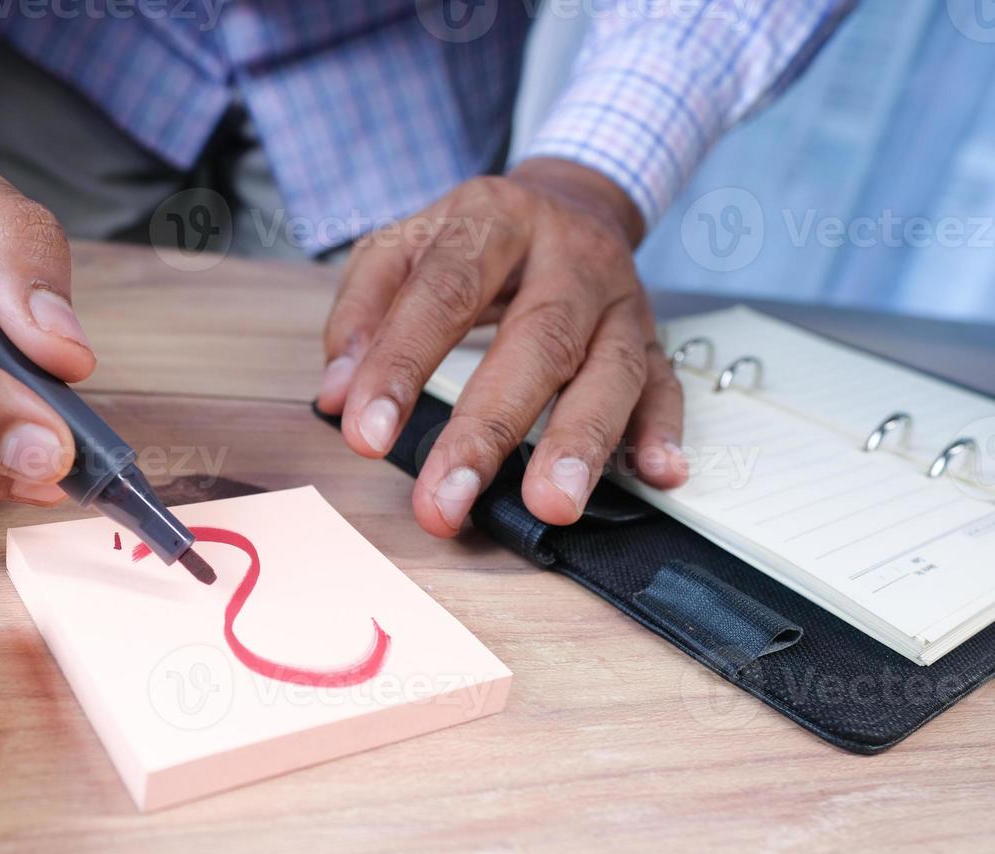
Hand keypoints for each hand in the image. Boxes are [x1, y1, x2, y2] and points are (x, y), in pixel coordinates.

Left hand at [317, 157, 688, 534]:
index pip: (443, 292)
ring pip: (611, 369)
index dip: (401, 364)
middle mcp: (568, 256)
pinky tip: (658, 475)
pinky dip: (662, 431)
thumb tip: (336, 395)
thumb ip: (361, 312)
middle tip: (447, 498)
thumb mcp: (403, 244)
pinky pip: (667, 383)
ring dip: (582, 441)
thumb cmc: (473, 239)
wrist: (568, 200)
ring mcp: (619, 299)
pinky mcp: (653, 336)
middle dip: (487, 429)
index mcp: (494, 219)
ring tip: (552, 505)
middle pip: (536, 341)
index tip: (366, 434)